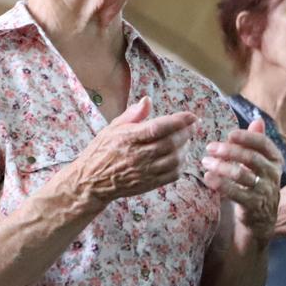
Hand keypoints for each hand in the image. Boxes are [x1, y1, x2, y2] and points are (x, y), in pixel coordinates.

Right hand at [72, 97, 196, 205]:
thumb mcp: (112, 128)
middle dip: (187, 133)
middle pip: (170, 143)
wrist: (91, 181)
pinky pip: (172, 175)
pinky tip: (181, 156)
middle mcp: (137, 155)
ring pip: (174, 159)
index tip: (191, 116)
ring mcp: (144, 171)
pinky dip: (181, 164)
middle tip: (194, 126)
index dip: (178, 121)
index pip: (158, 127)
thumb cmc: (102, 151)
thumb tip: (148, 100)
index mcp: (128, 138)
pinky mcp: (149, 184)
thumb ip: (132, 115)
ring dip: (186, 148)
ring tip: (187, 140)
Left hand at [202, 119, 282, 241]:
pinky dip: (221, 184)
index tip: (230, 134)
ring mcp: (264, 191)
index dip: (247, 137)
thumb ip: (257, 143)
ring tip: (205, 162)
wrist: (262, 219)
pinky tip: (208, 177)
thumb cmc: (257, 185)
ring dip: (221, 167)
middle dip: (229, 151)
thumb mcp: (260, 163)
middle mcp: (272, 174)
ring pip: (242, 175)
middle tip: (210, 147)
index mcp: (275, 160)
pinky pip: (236, 193)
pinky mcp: (254, 205)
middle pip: (251, 158)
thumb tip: (258, 120)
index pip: (263, 144)